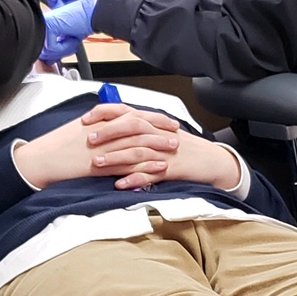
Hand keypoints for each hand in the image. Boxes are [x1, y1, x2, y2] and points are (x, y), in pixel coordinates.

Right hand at [12, 105, 180, 188]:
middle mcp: (103, 131)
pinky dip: (145, 164)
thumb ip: (98, 125)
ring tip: (173, 148)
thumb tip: (113, 123)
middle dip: (159, 128)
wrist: (41, 158)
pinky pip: (127, 164)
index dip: (152, 117)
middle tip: (176, 131)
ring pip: (136, 142)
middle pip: (138, 125)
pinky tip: (158, 168)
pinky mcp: (101, 165)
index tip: (166, 120)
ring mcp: (103, 148)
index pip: (132, 114)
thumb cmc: (57, 144)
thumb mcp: (78, 128)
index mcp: (99, 120)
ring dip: (157, 145)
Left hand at [39, 0, 97, 62]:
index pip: (41, 47)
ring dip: (64, 50)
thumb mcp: (67, 40)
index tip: (62, 55)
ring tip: (73, 40)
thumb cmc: (83, 23)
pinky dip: (65, 47)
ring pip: (46, 51)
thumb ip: (57, 50)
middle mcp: (42, 23)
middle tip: (71, 46)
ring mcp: (44, 23)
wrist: (93, 13)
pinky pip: (52, 47)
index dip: (52, 55)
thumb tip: (49, 61)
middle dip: (59, 54)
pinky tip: (72, 37)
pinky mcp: (49, 26)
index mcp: (45, 24)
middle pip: (42, 51)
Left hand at [83, 105, 240, 190]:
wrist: (209, 159)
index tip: (86, 119)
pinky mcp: (171, 169)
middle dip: (107, 133)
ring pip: (137, 151)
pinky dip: (135, 179)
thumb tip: (111, 126)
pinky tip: (121, 184)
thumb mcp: (159, 132)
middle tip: (89, 140)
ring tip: (98, 163)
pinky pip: (150, 174)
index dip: (105, 113)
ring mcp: (163, 152)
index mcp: (152, 123)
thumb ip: (137, 129)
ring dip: (116, 157)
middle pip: (129, 128)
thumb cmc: (182, 147)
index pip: (125, 111)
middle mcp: (156, 134)